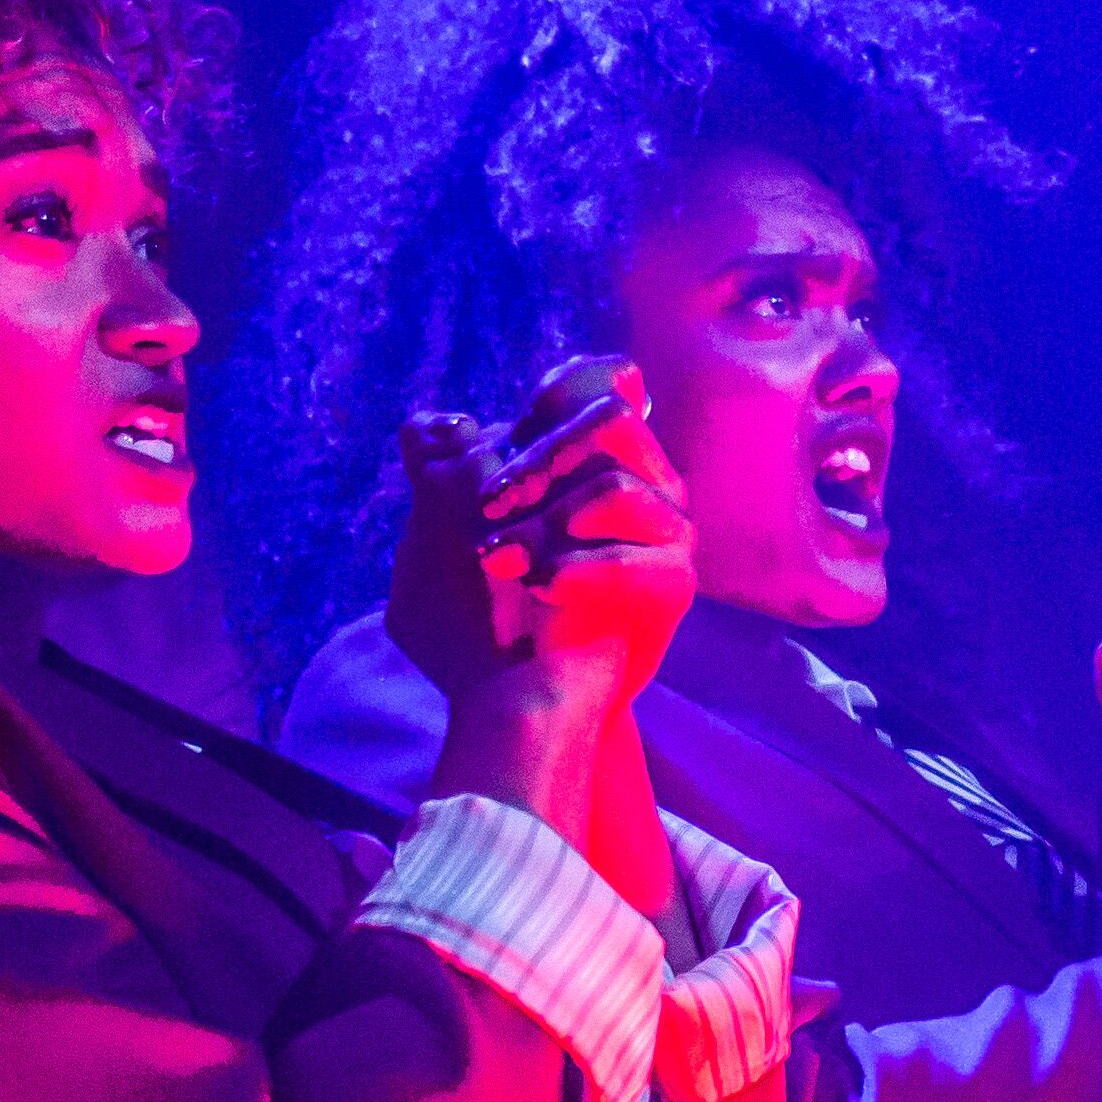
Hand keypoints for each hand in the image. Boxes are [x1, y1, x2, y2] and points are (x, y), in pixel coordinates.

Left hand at [409, 360, 689, 872]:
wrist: (515, 710)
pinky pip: (636, 558)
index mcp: (572, 468)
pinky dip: (577, 573)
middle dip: (538, 457)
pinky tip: (541, 590)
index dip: (553, 396)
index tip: (498, 430)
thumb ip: (431, 481)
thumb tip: (432, 424)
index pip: (589, 391)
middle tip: (489, 505)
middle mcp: (625, 490)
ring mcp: (657, 537)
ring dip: (547, 520)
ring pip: (615, 486)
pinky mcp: (671, 586)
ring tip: (504, 564)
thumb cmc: (472, 633)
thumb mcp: (430, 550)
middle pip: (610, 420)